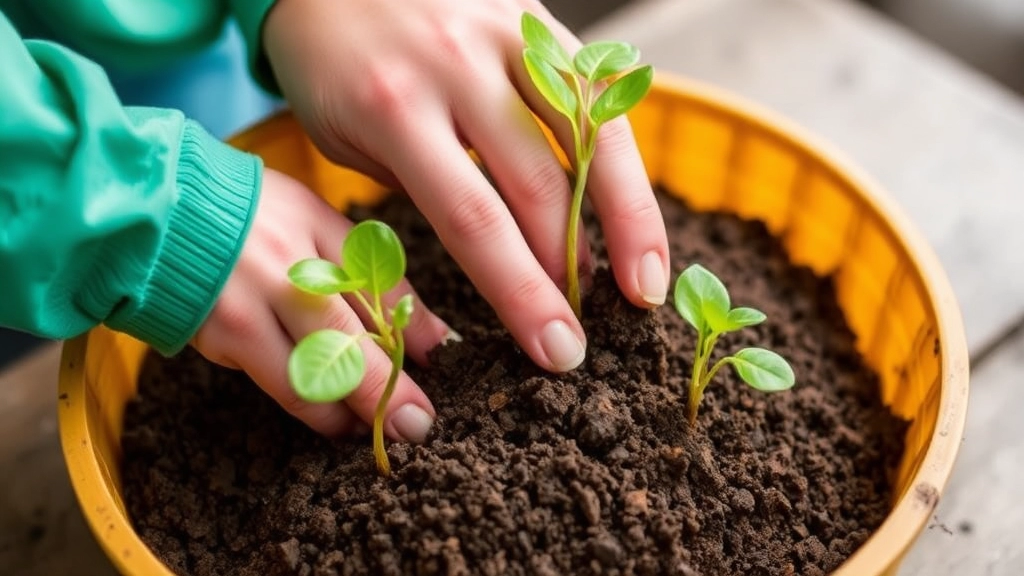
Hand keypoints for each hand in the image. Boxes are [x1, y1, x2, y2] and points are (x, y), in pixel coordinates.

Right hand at [191, 168, 450, 439]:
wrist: (152, 212)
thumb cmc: (245, 213)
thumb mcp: (310, 217)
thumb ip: (362, 265)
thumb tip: (423, 329)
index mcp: (314, 227)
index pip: (383, 284)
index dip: (417, 329)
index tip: (442, 358)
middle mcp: (284, 268)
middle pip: (351, 343)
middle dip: (389, 391)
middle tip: (418, 424)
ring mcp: (249, 307)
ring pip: (313, 380)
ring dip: (349, 412)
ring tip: (373, 428)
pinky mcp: (221, 339)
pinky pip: (278, 385)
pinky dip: (310, 407)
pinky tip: (331, 417)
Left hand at [263, 0, 669, 372]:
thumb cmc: (329, 64)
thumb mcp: (346, 137)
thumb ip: (422, 184)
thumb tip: (499, 244)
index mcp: (396, 109)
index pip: (474, 221)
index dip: (523, 292)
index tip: (554, 348)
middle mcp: (458, 69)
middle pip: (538, 188)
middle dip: (569, 275)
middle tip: (587, 338)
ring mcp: (505, 36)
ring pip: (588, 137)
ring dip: (624, 220)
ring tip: (645, 285)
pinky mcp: (534, 20)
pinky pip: (594, 93)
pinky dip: (619, 155)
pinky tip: (634, 205)